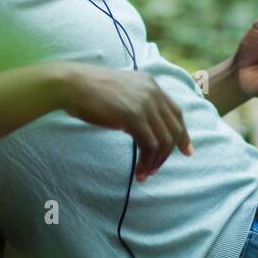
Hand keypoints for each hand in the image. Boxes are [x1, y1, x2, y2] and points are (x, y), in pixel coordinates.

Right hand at [55, 63, 192, 182]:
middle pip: (173, 128)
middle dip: (169, 152)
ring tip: (145, 173)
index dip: (183, 134)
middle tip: (156, 169)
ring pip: (163, 140)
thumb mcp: (120, 92)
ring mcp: (144, 103)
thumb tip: (143, 129)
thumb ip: (136, 104)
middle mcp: (152, 91)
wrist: (71, 84)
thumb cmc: (88, 91)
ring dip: (156, 161)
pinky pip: (150, 145)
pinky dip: (147, 161)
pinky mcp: (133, 115)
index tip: (187, 151)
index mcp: (150, 83)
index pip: (176, 112)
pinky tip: (139, 171)